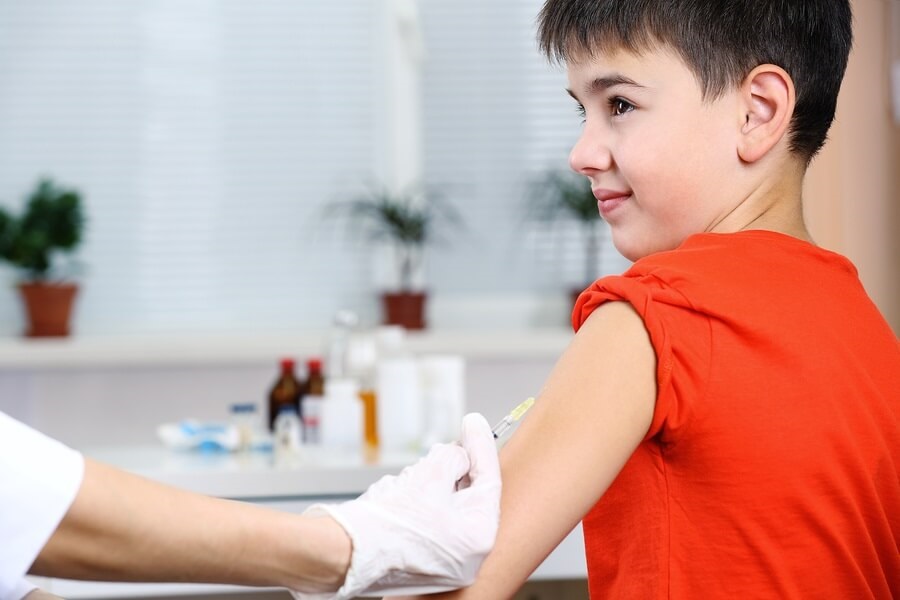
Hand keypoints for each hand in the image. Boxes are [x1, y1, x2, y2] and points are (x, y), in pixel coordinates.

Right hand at [292, 413, 501, 599]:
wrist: (340, 555)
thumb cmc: (385, 525)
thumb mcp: (430, 476)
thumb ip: (454, 456)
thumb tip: (462, 450)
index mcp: (476, 538)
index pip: (488, 482)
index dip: (480, 446)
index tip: (474, 423)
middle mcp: (464, 556)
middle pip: (464, 494)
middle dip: (446, 468)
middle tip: (437, 450)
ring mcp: (440, 560)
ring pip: (441, 504)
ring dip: (423, 484)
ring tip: (403, 484)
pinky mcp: (416, 558)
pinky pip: (423, 518)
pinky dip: (410, 501)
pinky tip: (392, 498)